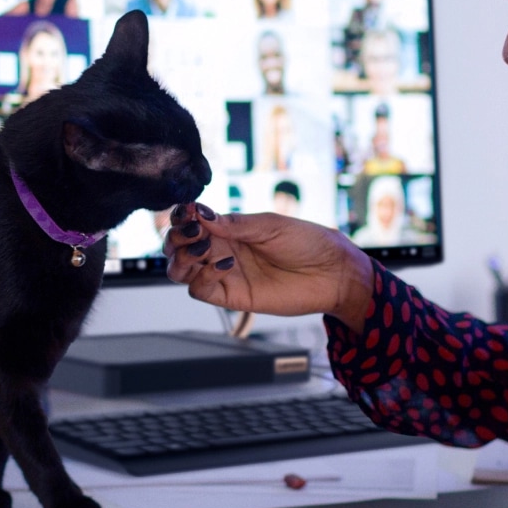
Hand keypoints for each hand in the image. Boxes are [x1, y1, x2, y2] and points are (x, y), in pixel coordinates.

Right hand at [164, 203, 373, 329]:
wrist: (332, 272)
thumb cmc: (307, 242)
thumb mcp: (269, 225)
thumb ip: (234, 223)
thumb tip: (201, 213)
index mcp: (229, 229)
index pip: (191, 222)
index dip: (182, 216)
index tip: (186, 210)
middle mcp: (221, 250)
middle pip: (178, 246)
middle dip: (175, 236)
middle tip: (191, 230)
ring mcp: (224, 274)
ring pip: (180, 270)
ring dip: (182, 257)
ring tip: (203, 247)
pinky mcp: (232, 296)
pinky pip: (201, 290)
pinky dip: (202, 277)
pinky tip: (224, 264)